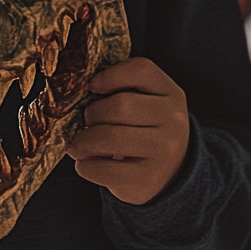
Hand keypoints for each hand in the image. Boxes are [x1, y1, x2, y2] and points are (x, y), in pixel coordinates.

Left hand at [67, 57, 189, 204]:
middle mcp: (172, 119)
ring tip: (78, 144)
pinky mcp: (149, 179)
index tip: (93, 86)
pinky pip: (107, 170)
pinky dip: (87, 166)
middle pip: (120, 105)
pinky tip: (85, 163)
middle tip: (85, 121)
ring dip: (85, 140)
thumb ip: (121, 89)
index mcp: (169, 92)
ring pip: (112, 138)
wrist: (172, 171)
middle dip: (93, 113)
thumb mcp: (146, 101)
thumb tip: (78, 94)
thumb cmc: (145, 127)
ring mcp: (163, 151)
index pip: (141, 70)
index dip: (110, 75)